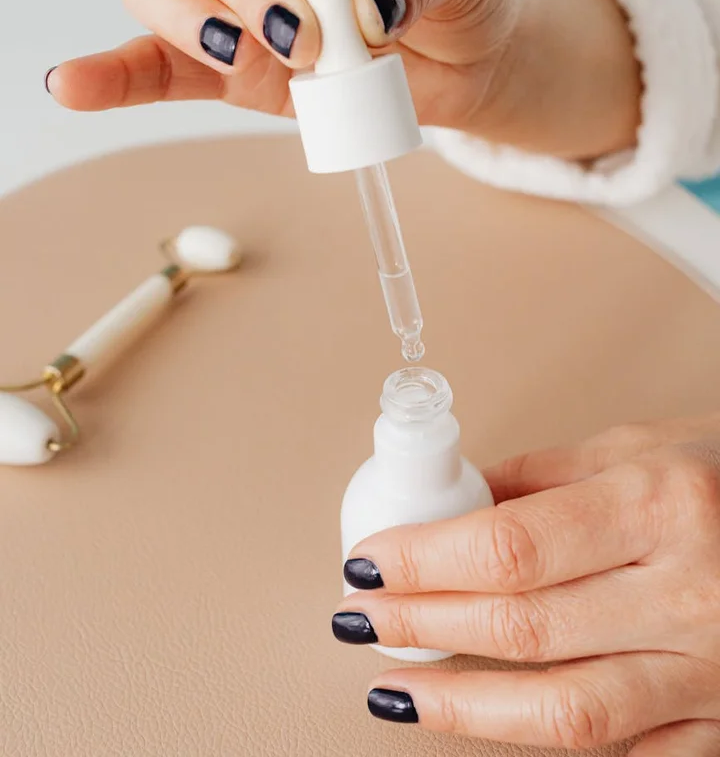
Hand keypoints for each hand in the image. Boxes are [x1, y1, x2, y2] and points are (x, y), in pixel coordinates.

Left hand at [334, 414, 719, 753]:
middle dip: (422, 626)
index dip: (423, 559)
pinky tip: (490, 721)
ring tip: (396, 693)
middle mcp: (691, 594)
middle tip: (361, 618)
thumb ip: (542, 474)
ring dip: (463, 709)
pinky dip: (542, 740)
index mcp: (665, 507)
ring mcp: (710, 673)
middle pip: (524, 628)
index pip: (511, 545)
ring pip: (566, 714)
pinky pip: (620, 750)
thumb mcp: (643, 446)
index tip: (368, 561)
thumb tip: (453, 498)